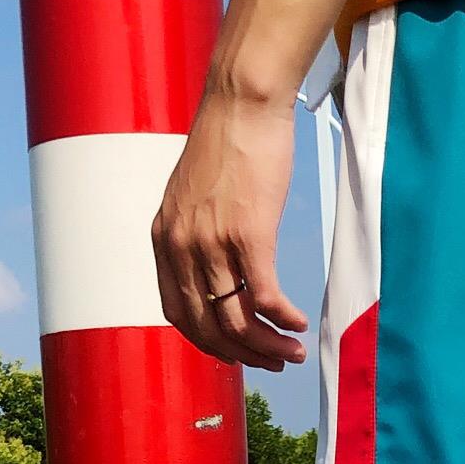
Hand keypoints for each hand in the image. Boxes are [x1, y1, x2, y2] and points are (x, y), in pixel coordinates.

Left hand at [152, 86, 307, 371]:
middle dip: (242, 354)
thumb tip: (219, 261)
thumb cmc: (228, 141)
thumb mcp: (196, 193)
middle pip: (208, 326)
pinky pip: (265, 297)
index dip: (207, 342)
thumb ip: (197, 230)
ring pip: (237, 319)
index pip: (178, 313)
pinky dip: (283, 319)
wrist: (242, 101)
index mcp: (164, 239)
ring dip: (267, 345)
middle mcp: (182, 247)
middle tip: (272, 362)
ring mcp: (213, 243)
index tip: (235, 350)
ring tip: (291, 352)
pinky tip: (299, 324)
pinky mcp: (248, 234)